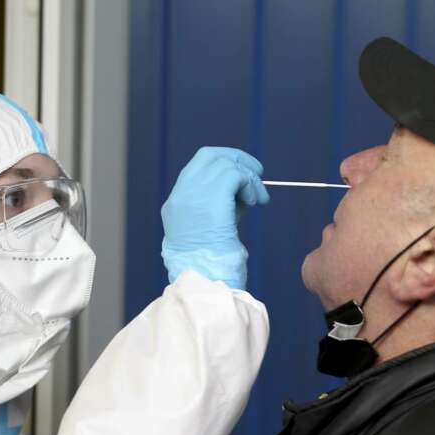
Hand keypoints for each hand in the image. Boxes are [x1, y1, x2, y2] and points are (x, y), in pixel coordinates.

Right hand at [161, 147, 269, 289]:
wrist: (206, 278)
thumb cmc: (211, 263)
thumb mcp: (206, 230)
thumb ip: (215, 208)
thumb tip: (241, 189)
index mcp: (175, 203)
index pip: (197, 167)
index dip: (222, 165)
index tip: (241, 174)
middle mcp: (181, 194)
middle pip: (209, 156)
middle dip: (236, 159)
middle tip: (257, 172)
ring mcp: (194, 194)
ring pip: (226, 164)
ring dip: (249, 177)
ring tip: (258, 198)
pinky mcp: (212, 198)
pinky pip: (235, 175)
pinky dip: (249, 183)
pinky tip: (255, 200)